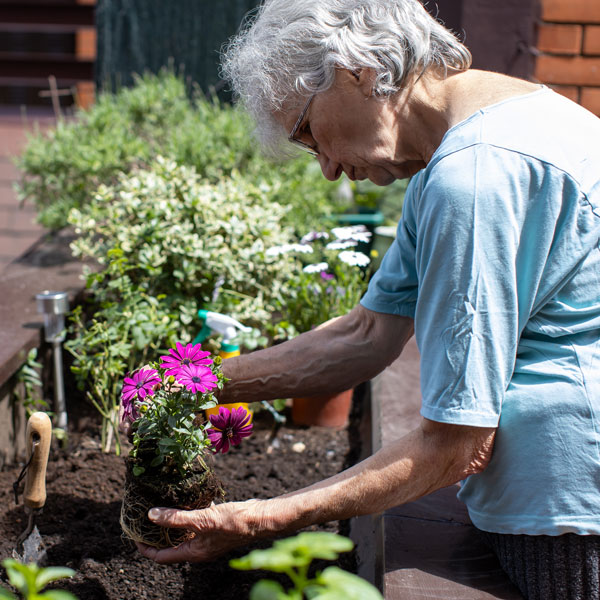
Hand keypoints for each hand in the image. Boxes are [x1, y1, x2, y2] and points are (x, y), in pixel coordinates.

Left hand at [135, 499, 269, 563]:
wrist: (260, 519)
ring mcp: (208, 537)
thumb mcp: (201, 520)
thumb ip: (176, 518)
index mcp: (193, 552)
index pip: (162, 556)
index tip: (134, 536)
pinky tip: (187, 498)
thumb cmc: (234, 523)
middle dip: (158, 533)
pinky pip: (197, 521)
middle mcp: (199, 548)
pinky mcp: (216, 525)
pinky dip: (190, 512)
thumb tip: (151, 515)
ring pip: (184, 531)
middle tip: (146, 518)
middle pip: (171, 544)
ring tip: (162, 505)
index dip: (146, 547)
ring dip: (173, 521)